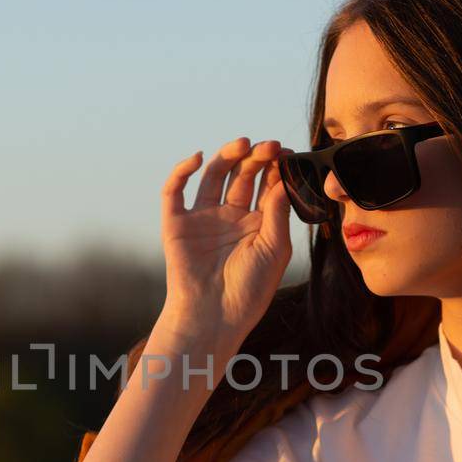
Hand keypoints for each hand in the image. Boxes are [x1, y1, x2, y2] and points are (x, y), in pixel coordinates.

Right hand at [157, 137, 290, 353]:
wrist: (214, 317)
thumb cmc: (249, 290)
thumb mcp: (274, 249)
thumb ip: (277, 211)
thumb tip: (284, 176)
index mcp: (256, 223)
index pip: (266, 184)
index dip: (276, 166)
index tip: (287, 153)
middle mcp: (230, 216)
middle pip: (242, 175)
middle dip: (255, 157)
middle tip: (268, 147)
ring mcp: (203, 218)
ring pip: (213, 175)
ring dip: (226, 156)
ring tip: (242, 144)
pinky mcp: (176, 223)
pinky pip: (174, 191)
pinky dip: (181, 170)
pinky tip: (197, 158)